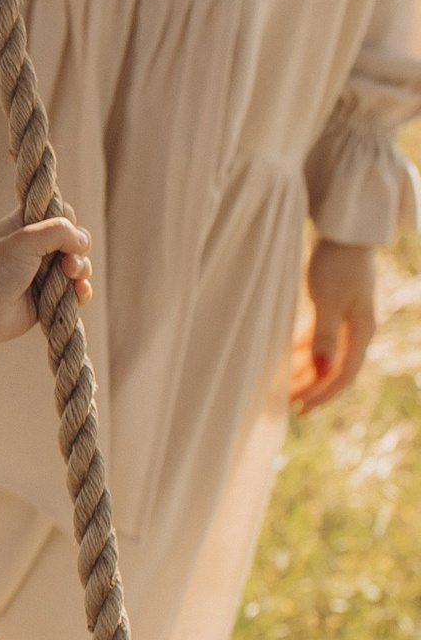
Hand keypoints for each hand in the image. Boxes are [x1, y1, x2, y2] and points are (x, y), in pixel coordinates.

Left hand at [0, 210, 94, 348]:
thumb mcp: (27, 239)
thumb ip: (59, 231)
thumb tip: (83, 242)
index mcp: (27, 225)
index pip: (61, 214)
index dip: (67, 222)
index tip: (61, 231)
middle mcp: (37, 248)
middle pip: (75, 241)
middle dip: (77, 250)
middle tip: (67, 262)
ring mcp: (44, 273)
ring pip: (79, 266)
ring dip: (81, 270)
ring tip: (70, 276)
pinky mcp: (49, 298)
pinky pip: (76, 292)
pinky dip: (81, 291)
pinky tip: (79, 291)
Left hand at [293, 239, 376, 409]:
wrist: (342, 230)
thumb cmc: (337, 262)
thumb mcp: (327, 300)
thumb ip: (323, 335)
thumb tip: (321, 371)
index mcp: (361, 330)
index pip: (344, 375)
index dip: (322, 395)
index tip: (300, 409)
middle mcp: (355, 330)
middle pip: (333, 369)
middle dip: (310, 388)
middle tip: (284, 405)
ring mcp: (343, 320)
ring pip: (322, 356)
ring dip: (302, 372)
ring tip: (279, 388)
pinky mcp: (329, 310)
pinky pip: (315, 340)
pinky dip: (299, 352)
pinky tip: (281, 362)